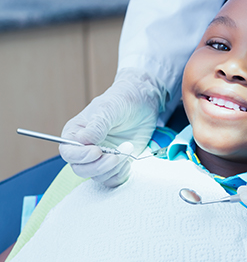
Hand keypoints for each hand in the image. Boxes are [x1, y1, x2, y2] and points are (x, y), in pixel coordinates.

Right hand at [59, 68, 166, 186]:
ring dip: (113, 168)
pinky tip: (128, 161)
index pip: (68, 152)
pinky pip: (112, 179)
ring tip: (127, 149)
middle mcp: (85, 149)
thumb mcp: (109, 109)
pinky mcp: (116, 165)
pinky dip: (120, 174)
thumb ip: (97, 126)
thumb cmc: (121, 101)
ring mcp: (101, 158)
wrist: (142, 103)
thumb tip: (83, 140)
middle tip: (116, 156)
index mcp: (75, 133)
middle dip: (98, 166)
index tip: (97, 151)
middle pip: (81, 169)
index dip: (80, 156)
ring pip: (98, 176)